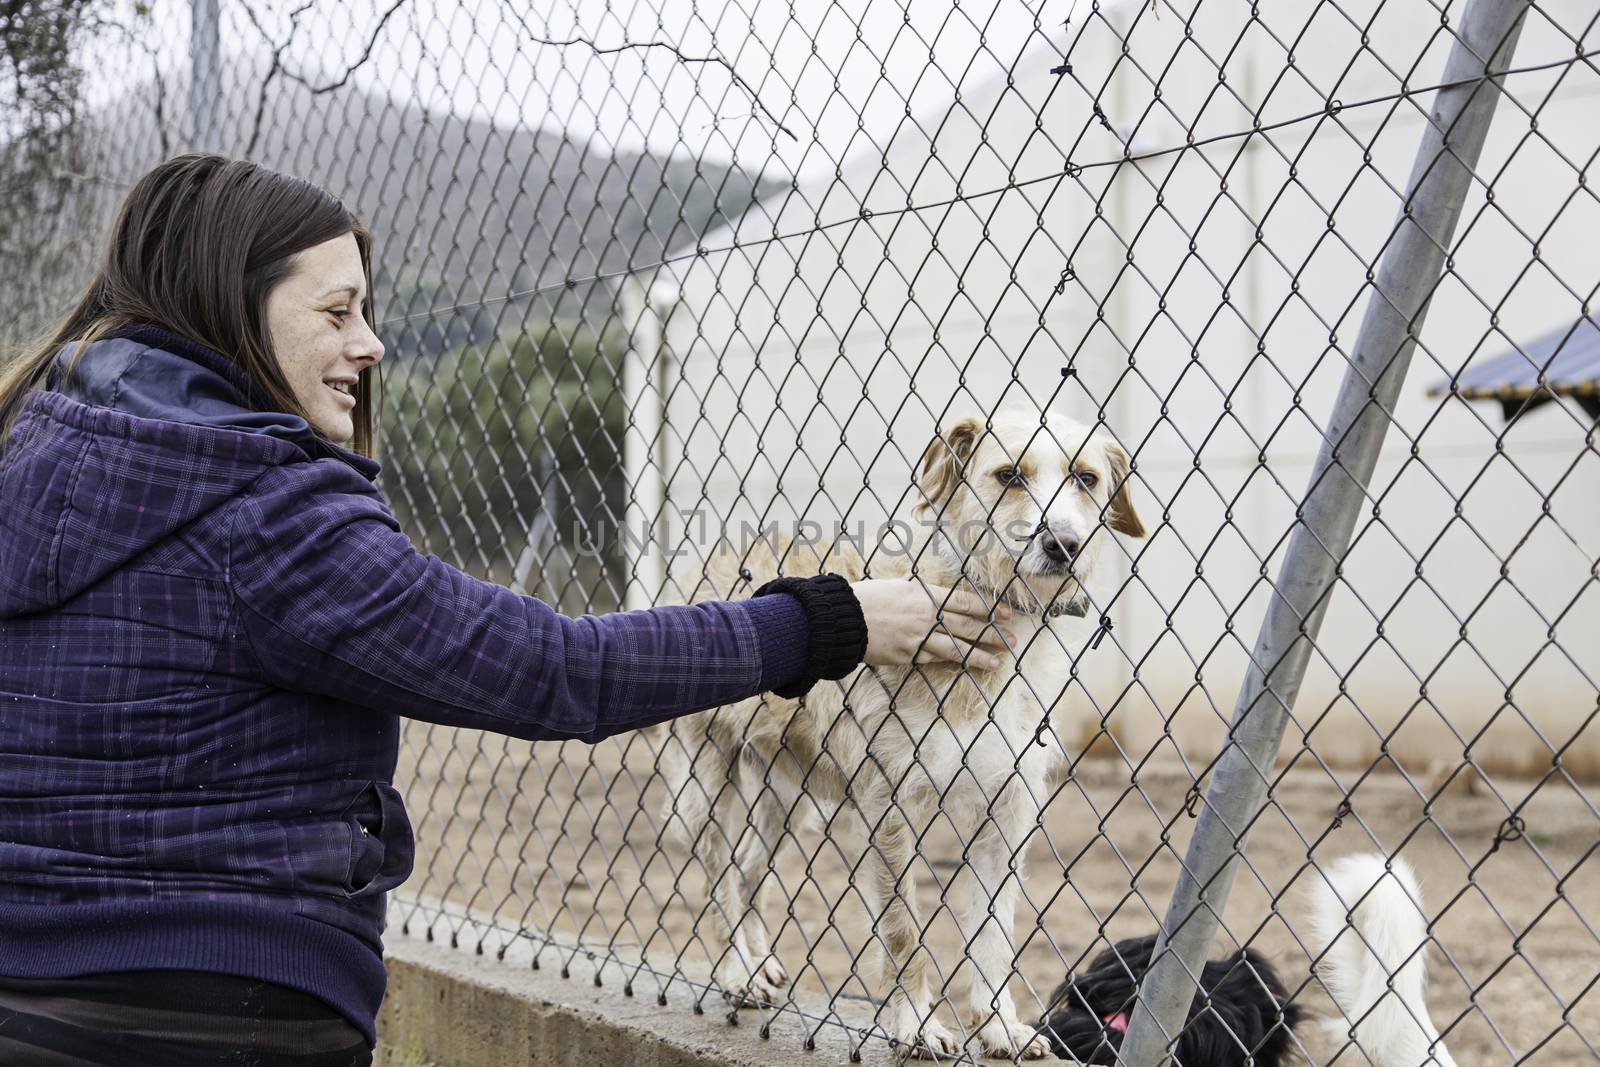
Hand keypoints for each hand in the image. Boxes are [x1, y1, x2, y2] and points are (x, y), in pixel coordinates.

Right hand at [851, 579, 1015, 670]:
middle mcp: (926, 615)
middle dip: (993, 634)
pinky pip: (933, 659)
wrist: (844, 619)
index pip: (966, 602)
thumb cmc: (867, 598)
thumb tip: (935, 599)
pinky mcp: (908, 655)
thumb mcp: (898, 587)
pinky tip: (964, 666)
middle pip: (968, 626)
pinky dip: (950, 662)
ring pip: (956, 648)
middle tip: (1012, 640)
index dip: (989, 609)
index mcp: (925, 594)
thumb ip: (920, 595)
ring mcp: (918, 637)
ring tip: (997, 662)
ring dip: (979, 655)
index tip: (1006, 614)